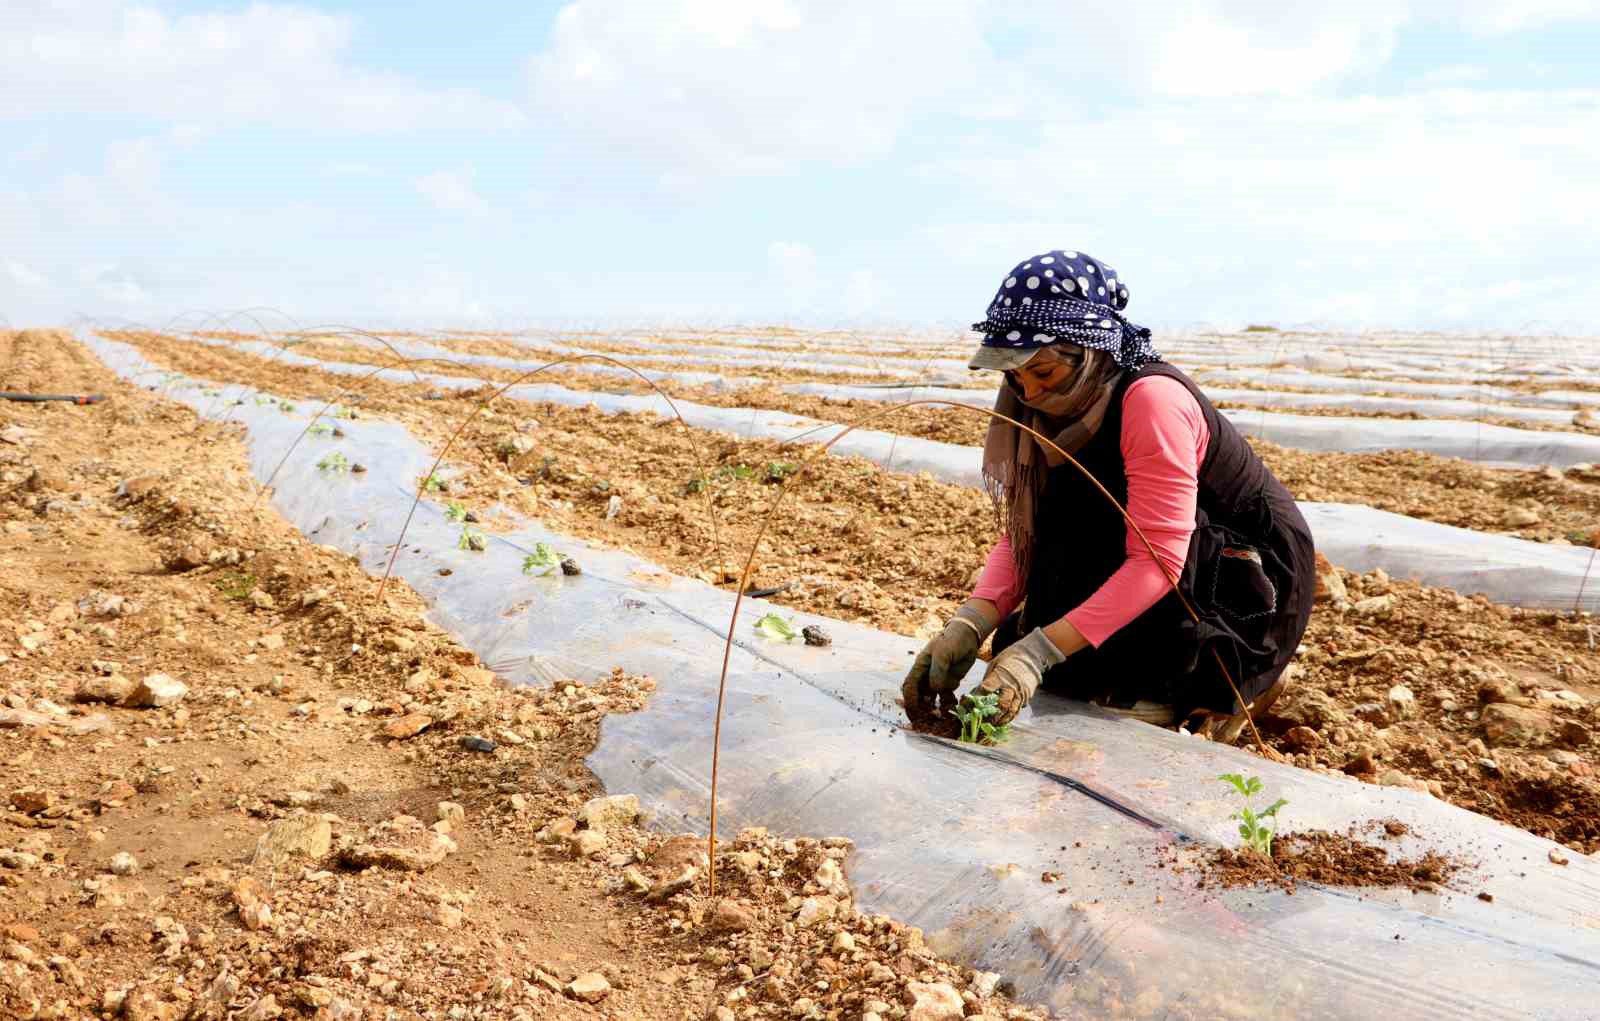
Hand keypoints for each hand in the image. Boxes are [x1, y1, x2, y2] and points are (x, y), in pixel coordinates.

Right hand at [902, 602, 994, 718]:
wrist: (967, 637)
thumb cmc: (951, 641)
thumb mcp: (942, 653)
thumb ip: (937, 672)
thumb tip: (934, 689)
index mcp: (920, 667)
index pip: (910, 687)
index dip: (909, 700)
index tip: (914, 712)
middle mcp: (926, 676)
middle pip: (918, 696)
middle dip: (920, 709)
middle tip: (925, 721)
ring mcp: (937, 680)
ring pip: (932, 699)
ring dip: (933, 710)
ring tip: (939, 719)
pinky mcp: (949, 683)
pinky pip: (945, 698)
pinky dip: (947, 705)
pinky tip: (952, 708)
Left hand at [971, 628, 1064, 725]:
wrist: (1030, 656)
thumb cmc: (1009, 659)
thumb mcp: (994, 664)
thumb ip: (987, 680)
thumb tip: (976, 695)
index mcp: (1000, 676)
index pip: (986, 690)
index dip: (976, 700)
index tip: (967, 706)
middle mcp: (1011, 686)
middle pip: (1001, 705)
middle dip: (991, 715)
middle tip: (981, 721)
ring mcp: (1020, 693)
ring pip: (1011, 711)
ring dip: (1000, 720)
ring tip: (991, 725)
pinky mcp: (1026, 697)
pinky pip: (1017, 710)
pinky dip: (1009, 717)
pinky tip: (1002, 721)